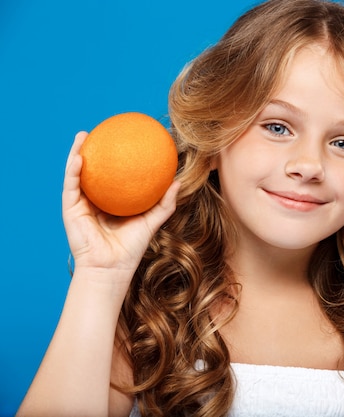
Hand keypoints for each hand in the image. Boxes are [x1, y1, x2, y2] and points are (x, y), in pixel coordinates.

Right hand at [62, 132, 179, 282]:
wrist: (112, 268)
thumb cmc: (131, 249)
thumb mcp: (151, 221)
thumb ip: (164, 203)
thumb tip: (178, 181)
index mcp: (111, 203)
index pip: (112, 178)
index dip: (114, 160)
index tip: (121, 140)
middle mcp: (94, 201)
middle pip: (92, 172)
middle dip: (93, 150)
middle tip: (99, 131)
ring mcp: (81, 205)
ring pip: (77, 174)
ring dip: (76, 153)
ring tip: (82, 135)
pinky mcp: (70, 210)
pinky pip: (71, 186)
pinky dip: (73, 170)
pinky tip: (78, 157)